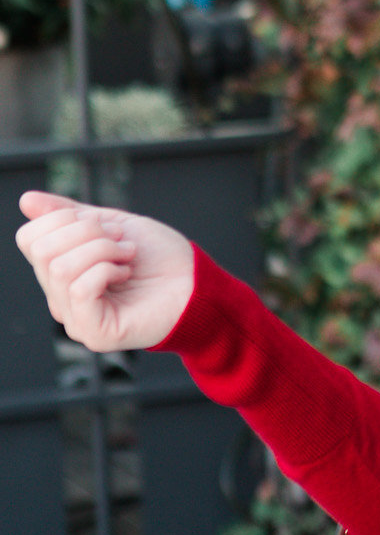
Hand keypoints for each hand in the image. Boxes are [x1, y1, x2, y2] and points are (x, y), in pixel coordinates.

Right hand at [16, 190, 193, 353]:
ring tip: (128, 257)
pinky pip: (78, 290)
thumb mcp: (111, 224)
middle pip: (41, 251)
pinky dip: (105, 270)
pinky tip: (126, 274)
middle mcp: (61, 299)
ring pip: (59, 269)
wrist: (197, 281)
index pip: (29, 238)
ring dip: (102, 250)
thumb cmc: (160, 257)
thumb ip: (69, 214)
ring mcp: (76, 319)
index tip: (106, 226)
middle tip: (122, 241)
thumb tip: (26, 201)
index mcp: (60, 273)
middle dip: (88, 233)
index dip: (64, 219)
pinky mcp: (95, 333)